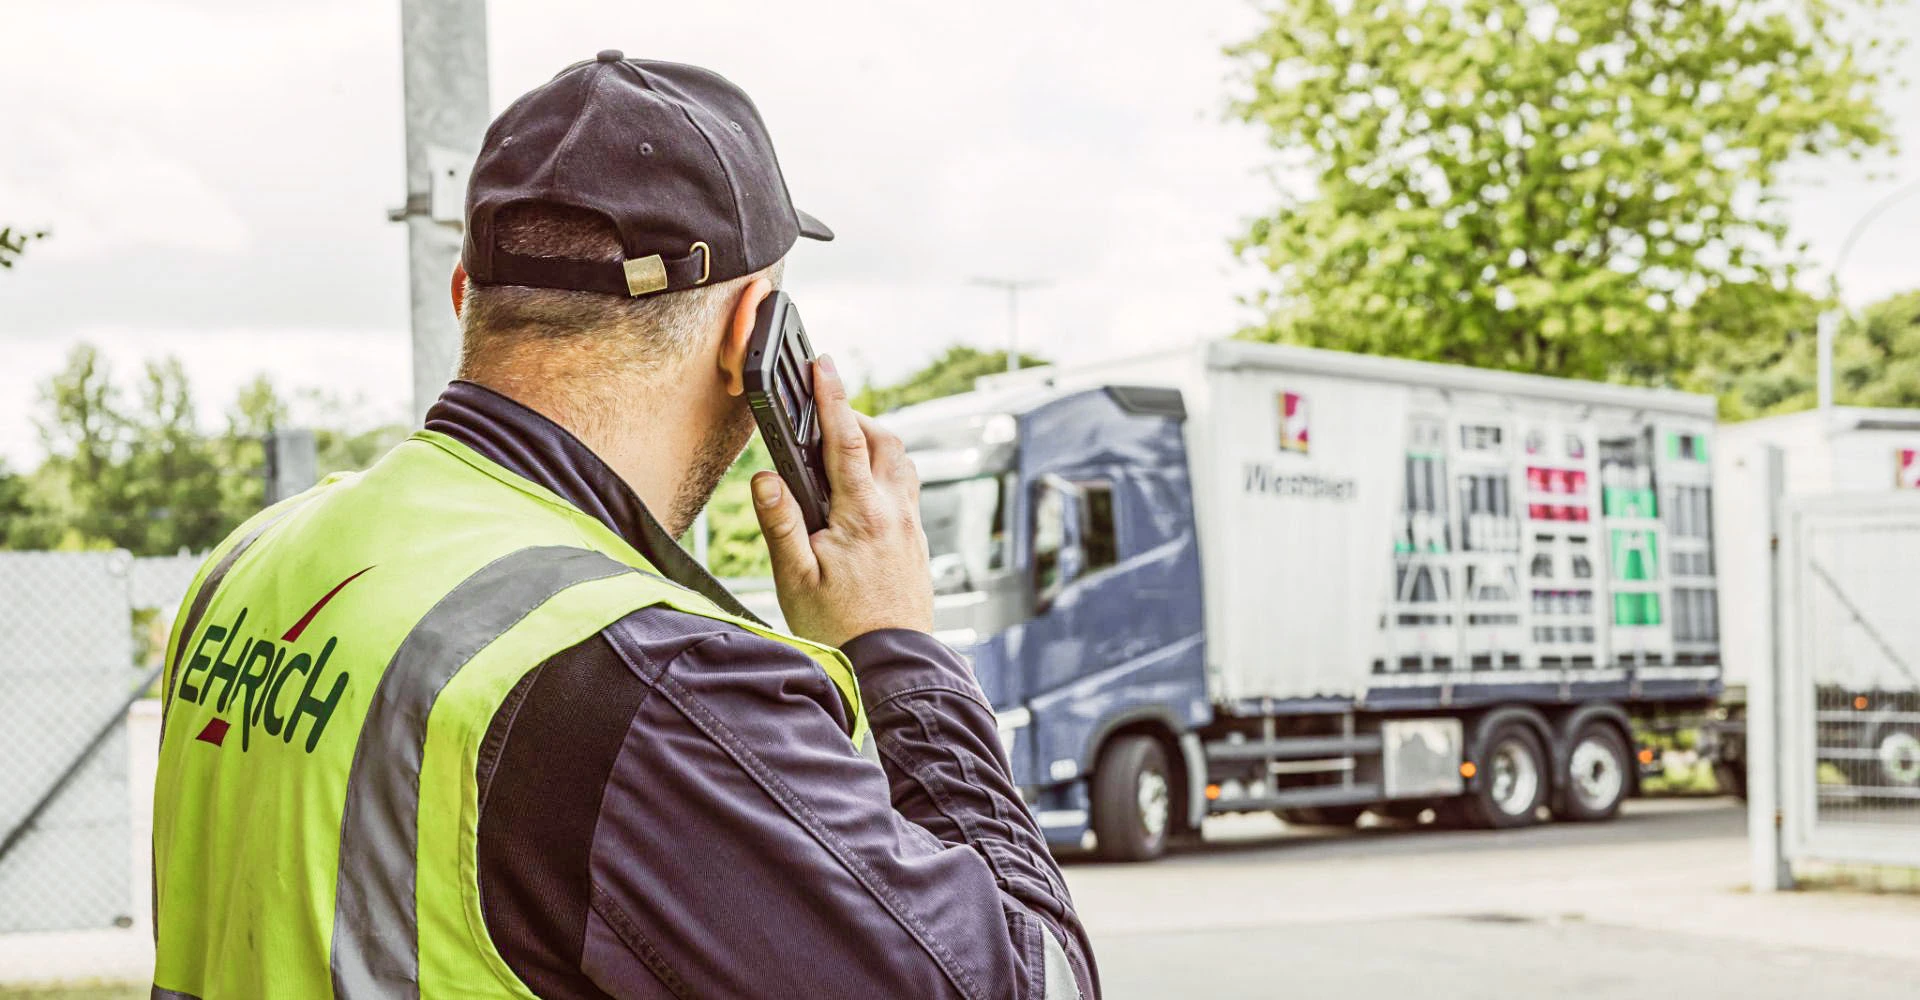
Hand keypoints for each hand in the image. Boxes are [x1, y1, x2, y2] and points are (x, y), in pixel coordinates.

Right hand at [752, 355, 934, 647]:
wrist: (893, 666)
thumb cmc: (839, 629)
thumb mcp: (795, 580)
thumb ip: (781, 524)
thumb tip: (764, 478)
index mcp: (862, 515)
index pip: (845, 440)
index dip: (832, 397)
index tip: (822, 364)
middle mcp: (894, 512)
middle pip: (883, 440)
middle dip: (854, 417)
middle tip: (822, 413)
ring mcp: (911, 526)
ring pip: (900, 462)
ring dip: (874, 442)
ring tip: (840, 446)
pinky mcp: (917, 542)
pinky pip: (906, 487)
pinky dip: (884, 470)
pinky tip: (862, 489)